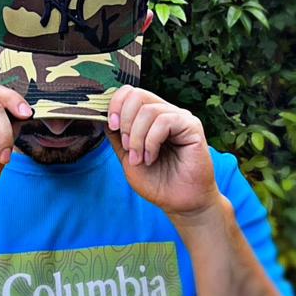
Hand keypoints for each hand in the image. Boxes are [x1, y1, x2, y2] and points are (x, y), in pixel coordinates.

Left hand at [105, 85, 220, 220]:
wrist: (179, 203)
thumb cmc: (157, 182)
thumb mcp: (127, 158)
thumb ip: (117, 137)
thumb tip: (103, 117)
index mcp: (150, 117)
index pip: (130, 92)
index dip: (115, 104)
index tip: (111, 126)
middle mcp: (165, 112)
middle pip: (137, 95)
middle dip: (125, 121)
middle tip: (127, 147)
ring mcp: (179, 117)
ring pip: (148, 110)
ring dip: (137, 138)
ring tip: (140, 158)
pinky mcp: (192, 126)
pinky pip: (164, 121)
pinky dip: (151, 141)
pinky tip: (152, 157)